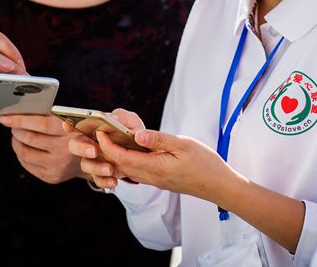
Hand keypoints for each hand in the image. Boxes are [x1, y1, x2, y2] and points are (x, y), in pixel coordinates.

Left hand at [0, 114, 84, 183]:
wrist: (94, 159)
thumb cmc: (76, 132)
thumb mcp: (71, 120)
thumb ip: (51, 116)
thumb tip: (22, 111)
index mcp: (71, 131)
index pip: (41, 124)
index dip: (20, 120)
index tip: (4, 117)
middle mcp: (65, 150)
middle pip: (30, 138)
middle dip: (16, 130)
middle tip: (12, 125)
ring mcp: (58, 166)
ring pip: (25, 153)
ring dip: (16, 142)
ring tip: (17, 135)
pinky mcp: (52, 177)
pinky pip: (28, 165)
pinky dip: (21, 154)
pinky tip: (23, 147)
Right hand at [64, 109, 144, 183]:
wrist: (142, 152)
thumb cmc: (132, 131)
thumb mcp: (130, 121)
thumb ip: (122, 117)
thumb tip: (113, 118)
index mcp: (92, 128)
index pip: (75, 125)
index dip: (69, 125)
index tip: (67, 125)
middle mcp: (88, 144)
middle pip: (75, 145)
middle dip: (82, 148)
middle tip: (94, 151)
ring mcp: (93, 160)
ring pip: (86, 165)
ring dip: (96, 167)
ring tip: (110, 169)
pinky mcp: (101, 174)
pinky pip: (97, 180)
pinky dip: (105, 181)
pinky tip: (114, 181)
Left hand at [93, 123, 240, 204]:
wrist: (218, 185)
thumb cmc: (204, 163)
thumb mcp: (183, 145)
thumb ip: (159, 140)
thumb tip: (136, 135)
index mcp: (155, 168)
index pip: (122, 157)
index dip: (108, 145)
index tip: (100, 131)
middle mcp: (151, 177)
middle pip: (120, 165)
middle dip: (106, 151)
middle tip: (98, 134)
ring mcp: (156, 180)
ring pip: (128, 170)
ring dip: (116, 157)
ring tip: (110, 140)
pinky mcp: (161, 180)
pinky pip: (137, 172)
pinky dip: (128, 161)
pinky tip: (130, 150)